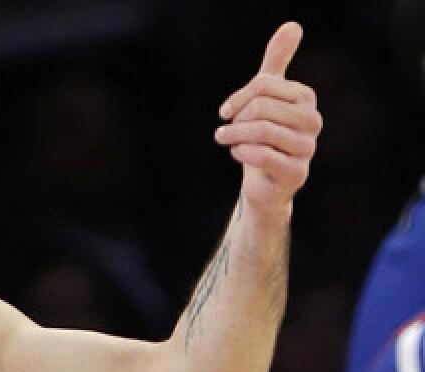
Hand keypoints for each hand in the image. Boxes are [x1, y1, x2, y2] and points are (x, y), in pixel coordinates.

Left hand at [215, 22, 321, 217]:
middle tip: (225, 130)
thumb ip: (276, 62)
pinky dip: (241, 153)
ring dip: (234, 136)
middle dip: (236, 119)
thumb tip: (293, 25)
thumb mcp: (268, 96)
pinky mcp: (297, 173)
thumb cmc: (265, 134)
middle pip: (261, 108)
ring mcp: (308, 148)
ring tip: (225, 139)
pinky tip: (237, 153)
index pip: (264, 86)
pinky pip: (263, 156)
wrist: (265, 180)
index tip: (226, 111)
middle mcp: (313, 121)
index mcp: (306, 98)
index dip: (239, 97)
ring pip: (261, 131)